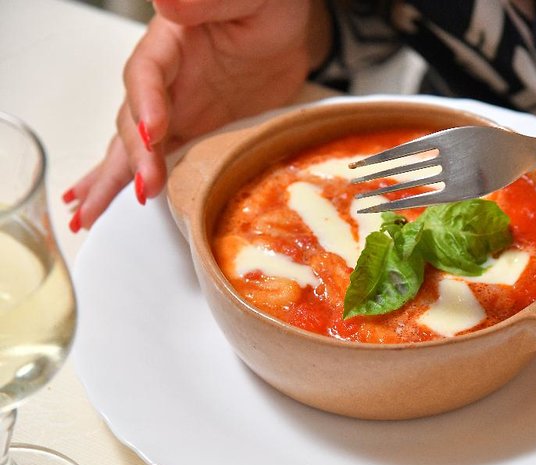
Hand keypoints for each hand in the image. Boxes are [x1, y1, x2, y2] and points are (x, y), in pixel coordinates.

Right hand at [64, 0, 330, 230]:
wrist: (289, 29)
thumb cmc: (267, 4)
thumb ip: (207, 0)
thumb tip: (168, 2)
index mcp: (171, 43)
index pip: (146, 75)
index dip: (146, 104)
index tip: (155, 132)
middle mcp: (165, 80)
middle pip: (134, 119)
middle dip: (135, 157)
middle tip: (144, 189)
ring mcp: (176, 109)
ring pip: (134, 148)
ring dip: (113, 181)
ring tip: (87, 213)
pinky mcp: (194, 132)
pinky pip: (160, 160)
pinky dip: (134, 182)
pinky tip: (111, 202)